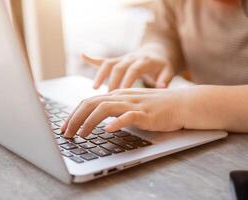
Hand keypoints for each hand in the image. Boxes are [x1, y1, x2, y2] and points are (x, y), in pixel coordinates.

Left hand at [61, 88, 190, 137]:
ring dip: (89, 121)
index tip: (65, 127)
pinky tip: (108, 130)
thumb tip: (102, 121)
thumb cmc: (158, 107)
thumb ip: (118, 109)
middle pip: (92, 103)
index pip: (90, 101)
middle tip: (65, 133)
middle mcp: (123, 97)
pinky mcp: (146, 113)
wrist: (181, 103)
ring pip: (105, 108)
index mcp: (118, 94)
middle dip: (75, 118)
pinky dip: (117, 122)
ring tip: (81, 134)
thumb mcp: (133, 105)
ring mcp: (134, 104)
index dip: (74, 114)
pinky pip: (128, 116)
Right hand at [82, 53, 175, 90]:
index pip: (134, 70)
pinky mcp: (118, 59)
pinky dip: (93, 58)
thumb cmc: (163, 64)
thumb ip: (165, 78)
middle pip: (119, 68)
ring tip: (94, 89)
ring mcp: (123, 58)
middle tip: (107, 98)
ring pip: (109, 64)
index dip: (127, 81)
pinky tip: (82, 56)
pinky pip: (104, 58)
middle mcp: (132, 57)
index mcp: (144, 61)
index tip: (121, 93)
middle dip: (112, 82)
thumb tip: (161, 86)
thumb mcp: (169, 70)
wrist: (159, 49)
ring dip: (101, 74)